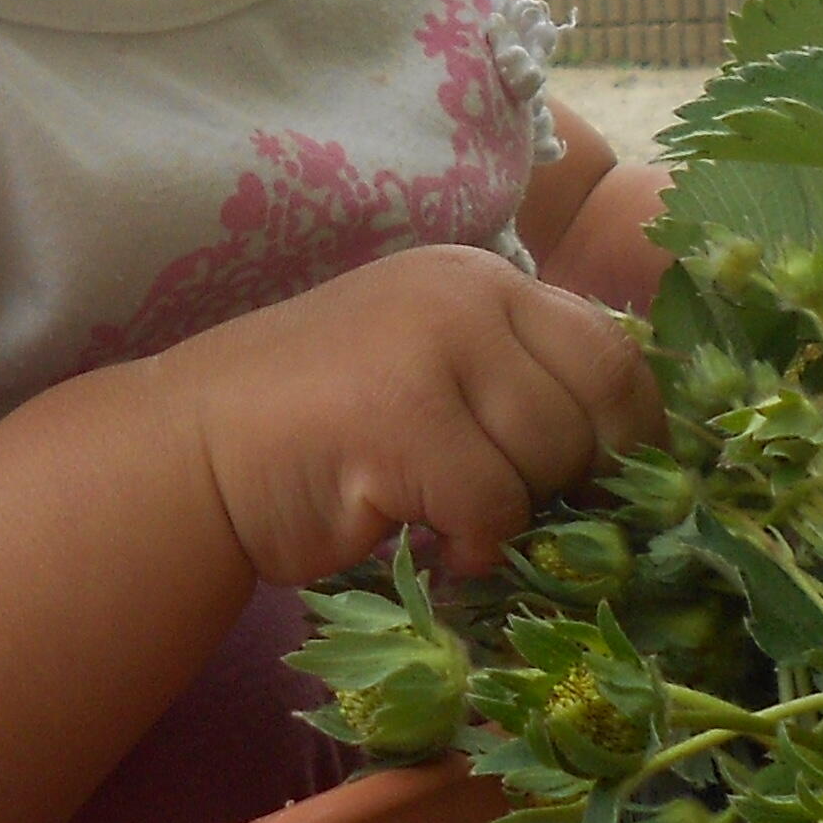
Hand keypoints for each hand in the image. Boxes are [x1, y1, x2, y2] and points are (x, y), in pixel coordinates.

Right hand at [148, 243, 662, 589]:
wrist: (190, 452)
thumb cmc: (316, 426)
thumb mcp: (430, 366)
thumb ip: (515, 378)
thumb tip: (632, 448)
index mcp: (479, 278)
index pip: (612, 348)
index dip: (632, 429)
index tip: (608, 485)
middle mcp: (464, 296)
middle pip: (599, 402)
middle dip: (578, 476)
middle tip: (525, 511)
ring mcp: (431, 351)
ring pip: (553, 456)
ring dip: (518, 512)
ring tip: (456, 518)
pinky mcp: (402, 420)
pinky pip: (496, 504)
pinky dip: (476, 544)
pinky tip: (432, 541)